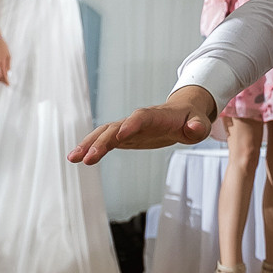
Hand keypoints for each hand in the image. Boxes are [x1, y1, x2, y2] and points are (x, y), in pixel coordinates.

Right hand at [71, 85, 217, 163]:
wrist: (183, 114)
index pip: (142, 118)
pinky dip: (90, 148)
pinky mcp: (124, 136)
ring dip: (89, 145)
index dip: (131, 125)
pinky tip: (76, 158)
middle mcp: (137, 120)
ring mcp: (128, 127)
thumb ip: (197, 127)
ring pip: (105, 133)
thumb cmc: (192, 120)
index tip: (120, 135)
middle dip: (102, 142)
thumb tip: (195, 128)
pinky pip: (104, 141)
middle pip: (116, 127)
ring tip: (73, 158)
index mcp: (156, 116)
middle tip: (88, 158)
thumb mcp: (200, 124)